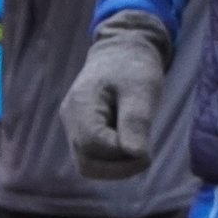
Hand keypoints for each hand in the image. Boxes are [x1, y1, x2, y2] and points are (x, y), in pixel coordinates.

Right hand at [63, 9, 169, 179]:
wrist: (122, 49)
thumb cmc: (133, 67)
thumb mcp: (141, 90)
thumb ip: (136, 122)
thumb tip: (136, 155)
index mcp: (80, 105)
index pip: (93, 146)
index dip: (122, 155)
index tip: (147, 148)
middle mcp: (70, 119)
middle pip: (86, 164)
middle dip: (119, 168)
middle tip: (144, 153)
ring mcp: (72, 126)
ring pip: (88, 165)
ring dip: (116, 167)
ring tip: (136, 146)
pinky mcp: (80, 130)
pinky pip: (92, 156)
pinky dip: (112, 159)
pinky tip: (127, 141)